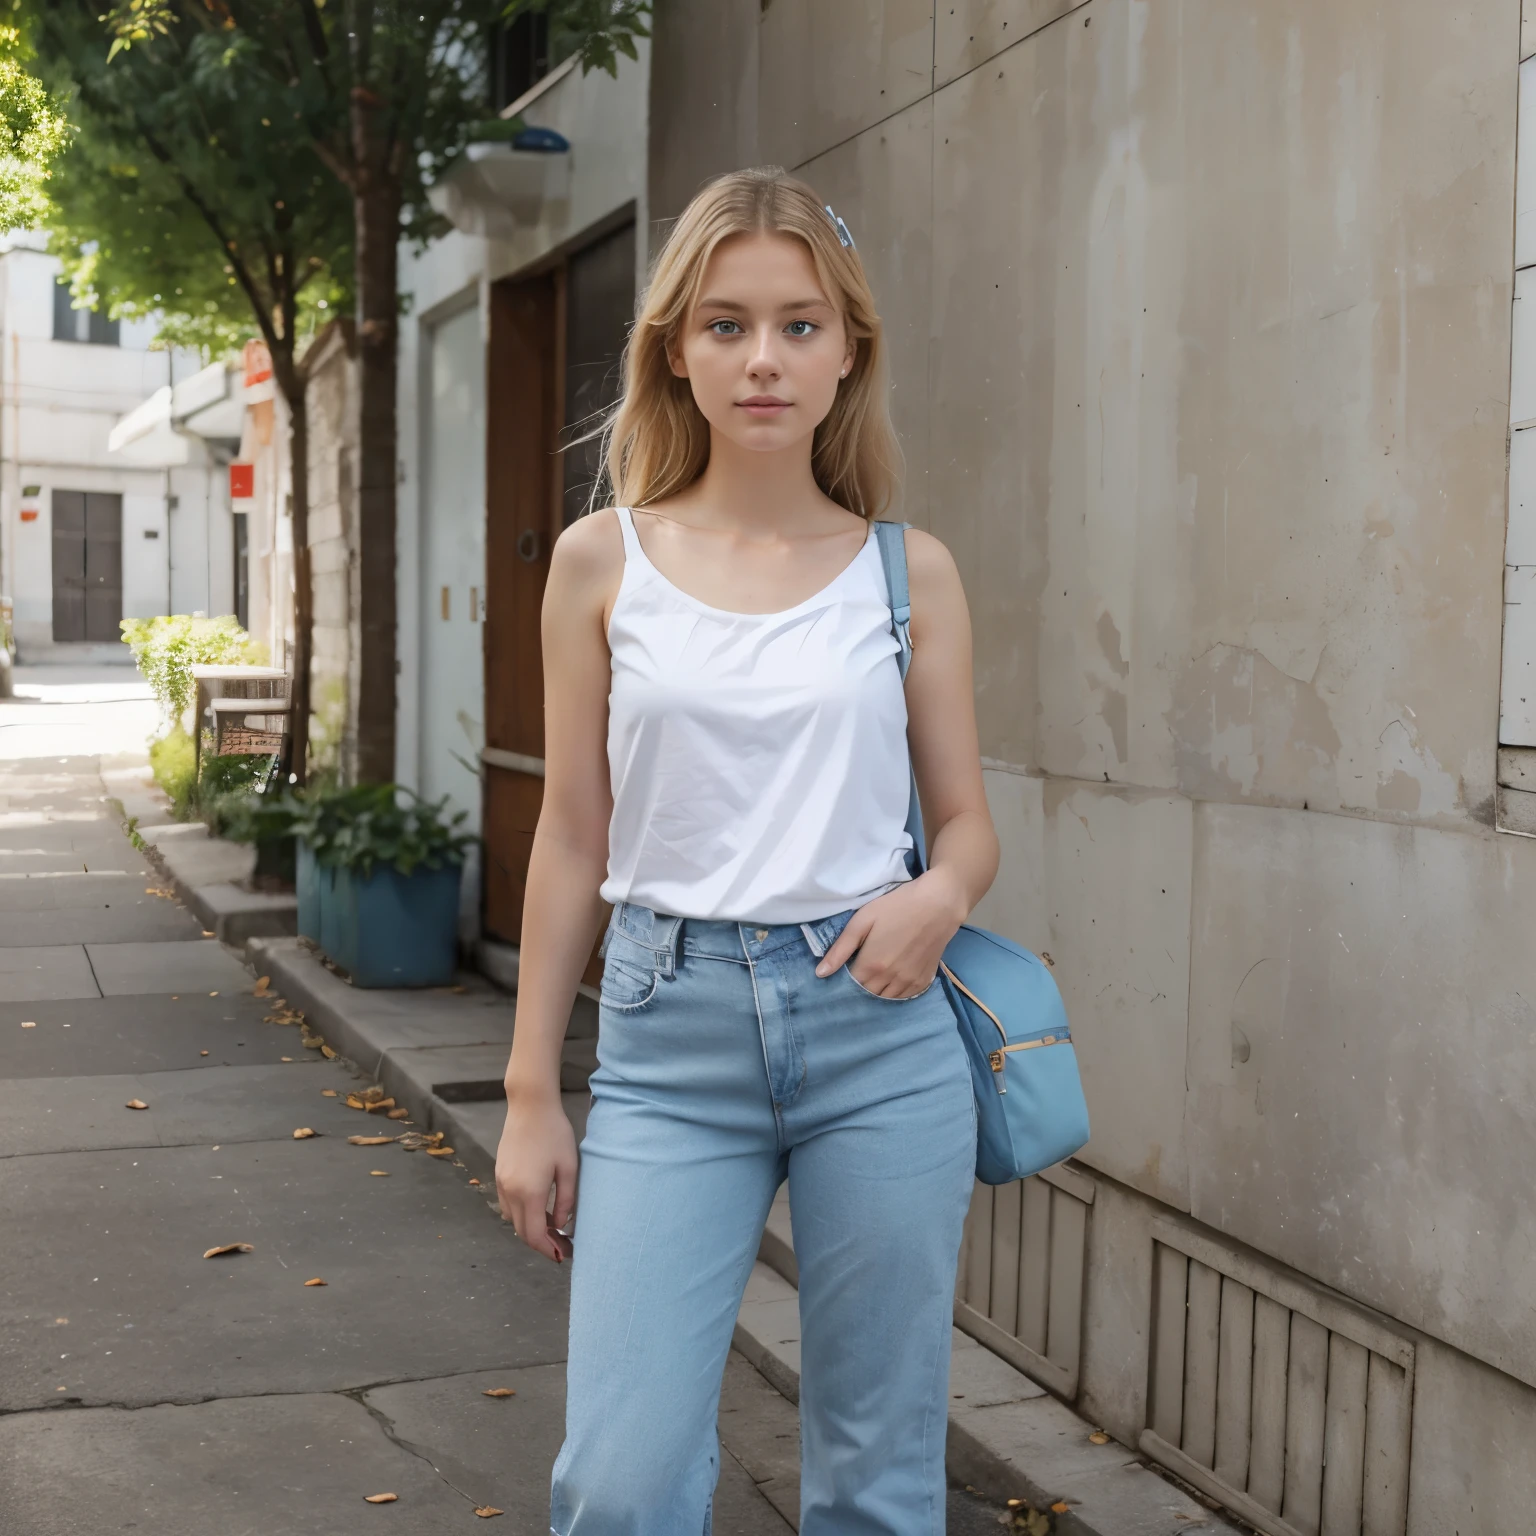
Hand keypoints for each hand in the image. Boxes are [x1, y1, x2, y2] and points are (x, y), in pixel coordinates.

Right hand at [496, 1087, 577, 1262]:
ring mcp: (500, 1183)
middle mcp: (510, 1192)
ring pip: (512, 1219)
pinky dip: (520, 1214)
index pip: (534, 1235)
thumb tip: (561, 1225)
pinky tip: (537, 1207)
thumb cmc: (554, 1133)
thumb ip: (566, 1200)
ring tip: (552, 1226)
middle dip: (540, 1243)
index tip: (564, 1255)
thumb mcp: (569, 1167)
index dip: (548, 1249)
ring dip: (529, 1229)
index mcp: (529, 1192)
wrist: (530, 1106)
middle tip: (561, 1245)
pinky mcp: (498, 1174)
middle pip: (521, 1231)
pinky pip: (506, 1205)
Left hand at [814, 870, 966, 997]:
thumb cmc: (897, 907)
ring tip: (875, 974)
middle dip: (860, 986)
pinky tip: (892, 978)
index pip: (850, 986)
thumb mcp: (862, 920)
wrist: (938, 904)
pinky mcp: (923, 981)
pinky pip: (904, 997)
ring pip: (885, 999)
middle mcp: (890, 980)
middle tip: (860, 969)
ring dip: (877, 991)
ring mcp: (908, 983)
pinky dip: (894, 992)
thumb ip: (840, 949)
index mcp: (872, 965)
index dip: (844, 980)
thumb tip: (820, 974)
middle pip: (867, 995)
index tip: (844, 970)